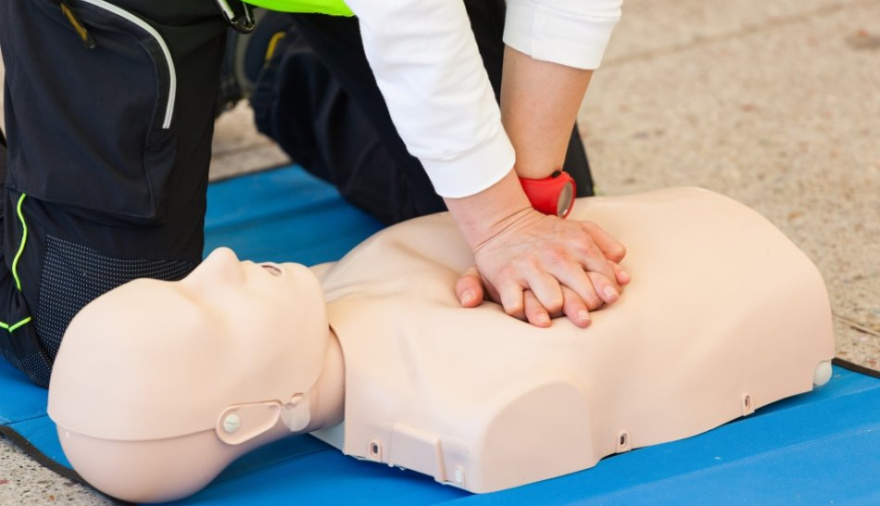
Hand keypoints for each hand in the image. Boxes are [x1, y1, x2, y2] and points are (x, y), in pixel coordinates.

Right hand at [454, 208, 628, 327]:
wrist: (502, 223)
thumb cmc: (547, 234)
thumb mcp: (580, 229)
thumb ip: (606, 247)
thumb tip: (625, 278)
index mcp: (578, 244)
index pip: (604, 277)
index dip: (607, 293)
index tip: (604, 301)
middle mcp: (556, 256)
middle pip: (584, 296)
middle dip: (586, 309)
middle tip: (582, 316)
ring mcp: (530, 267)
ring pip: (553, 304)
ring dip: (555, 313)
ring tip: (554, 315)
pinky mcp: (505, 278)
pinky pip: (517, 307)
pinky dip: (524, 314)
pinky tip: (529, 314)